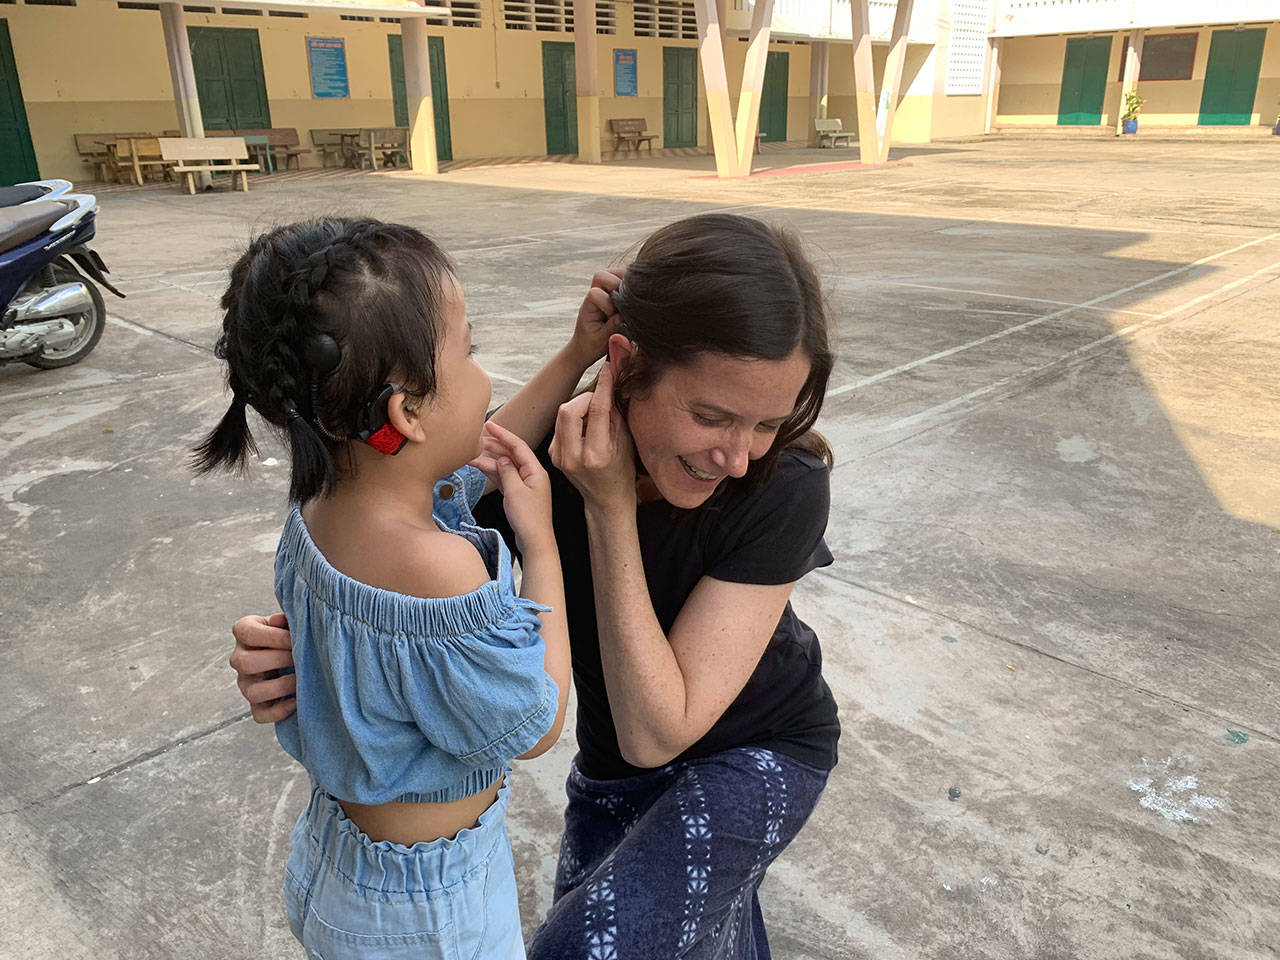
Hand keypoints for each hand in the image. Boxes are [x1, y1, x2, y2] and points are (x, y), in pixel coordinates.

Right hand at [230, 613, 296, 722]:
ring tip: (300, 678)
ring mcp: (246, 683)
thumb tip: (280, 621)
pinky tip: (297, 700)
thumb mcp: (288, 620)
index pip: (248, 633)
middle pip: (245, 663)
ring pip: (252, 692)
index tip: (295, 639)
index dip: (274, 637)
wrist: (296, 651)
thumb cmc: (292, 632)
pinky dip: (280, 711)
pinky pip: (260, 714)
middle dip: (278, 660)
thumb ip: (286, 619)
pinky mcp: (256, 704)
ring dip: (281, 686)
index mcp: (244, 632)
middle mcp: (239, 658)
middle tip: (299, 658)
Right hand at [469, 420, 554, 550]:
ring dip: (489, 461)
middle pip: (511, 454)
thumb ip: (507, 471)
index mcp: (535, 470)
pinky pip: (504, 478)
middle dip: (494, 446)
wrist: (534, 541)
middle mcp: (531, 474)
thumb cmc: (528, 517)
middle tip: (476, 440)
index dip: (502, 434)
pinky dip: (492, 473)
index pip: (518, 445)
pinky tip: (480, 468)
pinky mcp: (518, 495)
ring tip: (470, 457)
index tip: (488, 425)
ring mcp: (525, 485)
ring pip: (505, 467)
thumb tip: (501, 458)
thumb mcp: (515, 491)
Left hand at [550, 360, 636, 512]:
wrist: (606, 499)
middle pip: (569, 409)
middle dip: (585, 396)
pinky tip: (585, 425)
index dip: (603, 385)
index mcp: (597, 455)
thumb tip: (614, 379)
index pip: (596, 410)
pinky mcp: (553, 455)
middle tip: (600, 397)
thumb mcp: (627, 442)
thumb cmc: (622, 472)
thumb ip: (617, 411)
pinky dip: (572, 418)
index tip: (609, 368)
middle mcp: (574, 457)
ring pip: (561, 414)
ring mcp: (560, 457)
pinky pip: (559, 426)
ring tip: (594, 411)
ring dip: (578, 406)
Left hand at [566, 269, 624, 368]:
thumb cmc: (592, 346)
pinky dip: (630, 284)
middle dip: (618, 286)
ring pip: (614, 273)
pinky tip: (635, 299)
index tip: (613, 318)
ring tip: (632, 299)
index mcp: (587, 306)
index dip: (608, 303)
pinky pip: (622, 278)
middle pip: (603, 275)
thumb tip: (625, 314)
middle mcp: (593, 294)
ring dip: (626, 282)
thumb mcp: (602, 341)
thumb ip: (613, 326)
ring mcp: (602, 290)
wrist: (585, 348)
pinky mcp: (611, 291)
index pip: (596, 293)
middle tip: (626, 303)